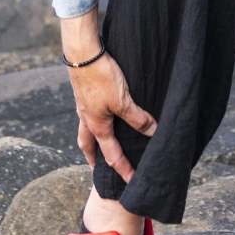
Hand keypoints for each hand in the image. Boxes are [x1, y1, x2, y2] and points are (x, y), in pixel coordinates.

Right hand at [61, 9, 156, 182]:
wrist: (82, 53)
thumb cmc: (101, 77)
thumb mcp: (123, 100)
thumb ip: (137, 117)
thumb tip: (152, 132)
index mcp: (97, 126)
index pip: (112, 154)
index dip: (123, 169)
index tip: (132, 182)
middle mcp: (87, 119)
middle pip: (89, 145)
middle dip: (94, 158)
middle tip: (97, 169)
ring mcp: (82, 105)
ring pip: (85, 129)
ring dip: (90, 139)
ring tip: (96, 141)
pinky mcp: (83, 91)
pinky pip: (86, 112)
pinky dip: (92, 118)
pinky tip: (98, 111)